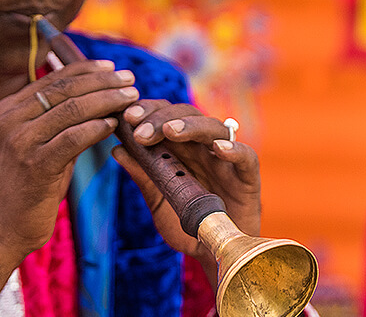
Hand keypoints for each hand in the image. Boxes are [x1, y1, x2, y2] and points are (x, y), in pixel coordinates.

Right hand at [0, 60, 140, 254]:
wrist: (6, 225)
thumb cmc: (31, 182)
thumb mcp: (38, 141)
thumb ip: (57, 116)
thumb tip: (94, 88)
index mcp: (7, 109)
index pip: (52, 78)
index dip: (85, 69)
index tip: (111, 67)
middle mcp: (8, 120)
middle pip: (64, 89)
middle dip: (101, 82)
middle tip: (129, 79)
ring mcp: (19, 141)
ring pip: (71, 110)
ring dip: (106, 100)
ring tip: (131, 97)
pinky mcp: (34, 164)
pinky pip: (73, 138)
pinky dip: (97, 128)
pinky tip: (115, 124)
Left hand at [114, 100, 260, 265]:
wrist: (212, 254)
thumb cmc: (187, 224)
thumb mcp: (158, 200)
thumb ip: (142, 175)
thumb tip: (117, 149)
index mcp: (182, 149)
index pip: (167, 116)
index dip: (149, 111)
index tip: (127, 118)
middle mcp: (204, 149)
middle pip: (188, 116)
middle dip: (162, 118)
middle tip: (141, 132)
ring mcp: (226, 162)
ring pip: (215, 129)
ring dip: (192, 126)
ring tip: (170, 131)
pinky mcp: (247, 179)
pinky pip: (247, 157)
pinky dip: (235, 150)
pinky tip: (218, 149)